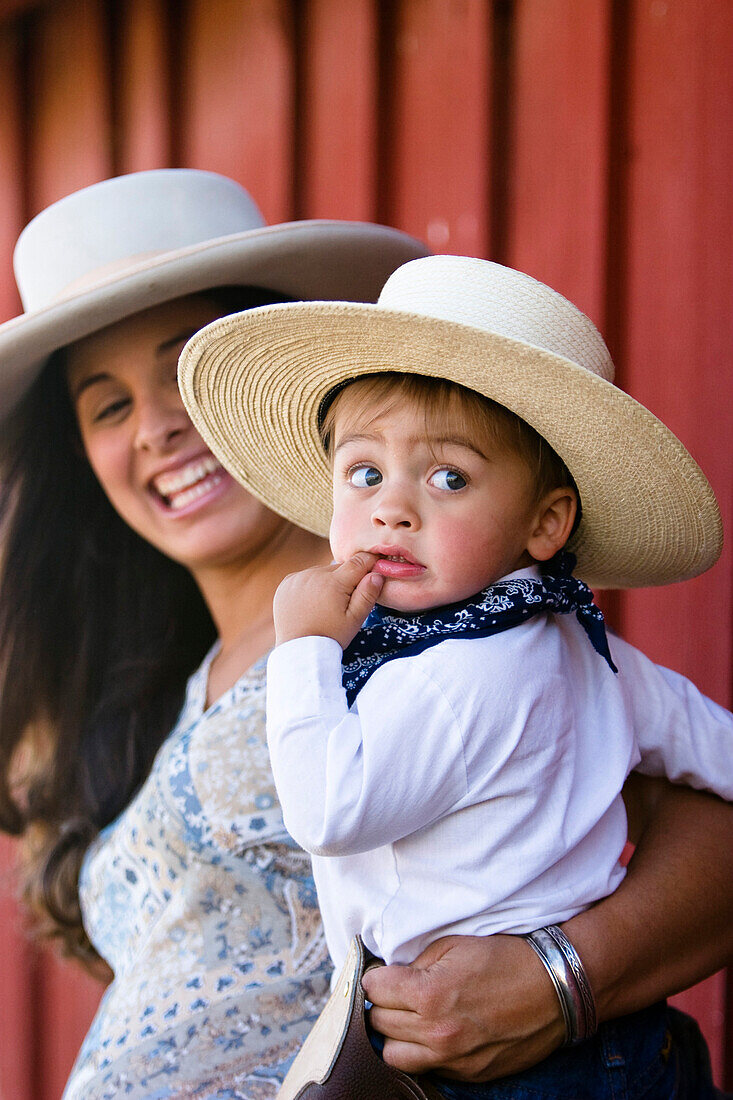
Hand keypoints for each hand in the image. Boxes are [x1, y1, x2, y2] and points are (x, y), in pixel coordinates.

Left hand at [273, 552, 383, 648]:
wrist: (299, 650)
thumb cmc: (330, 636)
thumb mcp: (355, 619)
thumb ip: (367, 594)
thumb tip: (377, 574)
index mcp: (333, 582)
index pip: (358, 561)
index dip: (369, 563)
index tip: (374, 570)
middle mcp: (314, 574)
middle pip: (339, 568)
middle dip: (346, 579)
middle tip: (345, 601)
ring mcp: (298, 578)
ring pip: (322, 572)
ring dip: (328, 582)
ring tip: (326, 606)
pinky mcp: (286, 584)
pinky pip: (305, 577)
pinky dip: (311, 586)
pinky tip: (311, 604)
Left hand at [362, 934, 564, 1080]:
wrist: (554, 989)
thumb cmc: (506, 958)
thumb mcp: (454, 944)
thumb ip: (416, 963)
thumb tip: (393, 975)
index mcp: (429, 994)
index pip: (373, 990)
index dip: (375, 977)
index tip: (382, 973)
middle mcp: (436, 1033)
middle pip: (378, 1022)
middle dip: (382, 1003)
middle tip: (393, 991)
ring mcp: (453, 1059)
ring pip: (393, 1055)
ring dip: (394, 1034)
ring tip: (407, 1016)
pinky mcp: (468, 1074)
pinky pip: (426, 1069)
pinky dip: (421, 1052)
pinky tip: (433, 1032)